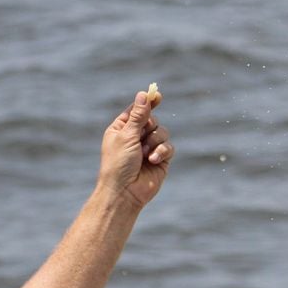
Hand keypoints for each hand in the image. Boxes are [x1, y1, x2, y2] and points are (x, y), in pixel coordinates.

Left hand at [99, 91, 174, 208]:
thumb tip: (143, 94)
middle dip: (149, 128)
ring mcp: (149, 148)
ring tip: (145, 154)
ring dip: (155, 141)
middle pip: (152, 120)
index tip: (157, 95)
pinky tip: (152, 160)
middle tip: (141, 137)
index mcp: (122, 129)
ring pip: (163, 132)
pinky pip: (169, 147)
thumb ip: (139, 116)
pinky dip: (161, 152)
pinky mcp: (161, 159)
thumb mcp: (127, 136)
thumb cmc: (119, 164)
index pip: (137, 111)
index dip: (147, 103)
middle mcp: (136, 137)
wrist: (125, 192)